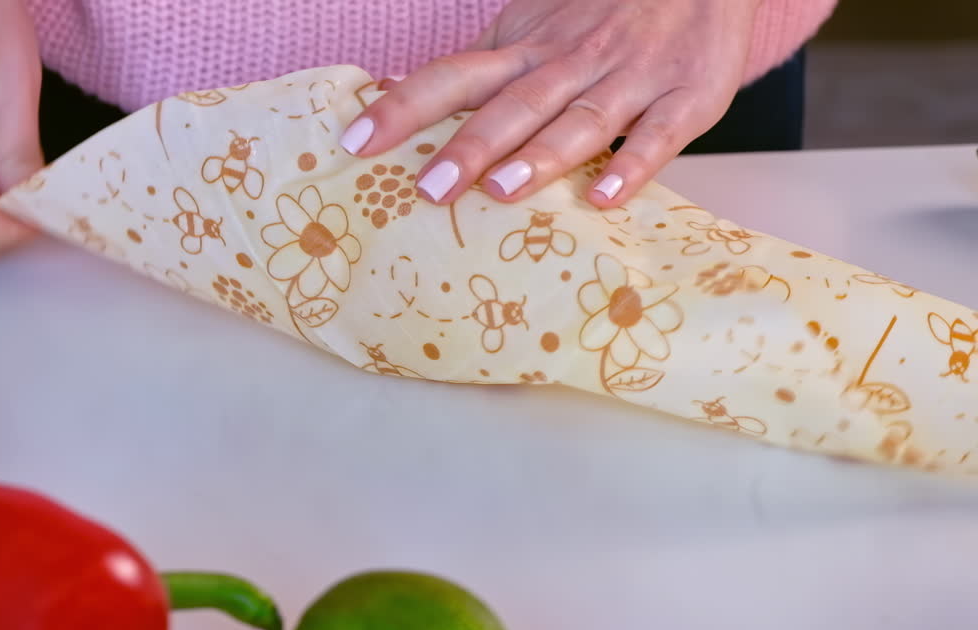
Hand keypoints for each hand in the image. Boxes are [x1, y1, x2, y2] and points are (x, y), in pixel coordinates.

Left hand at [340, 0, 760, 207]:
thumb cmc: (606, 10)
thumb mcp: (534, 25)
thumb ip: (481, 68)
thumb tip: (398, 101)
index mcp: (527, 49)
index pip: (454, 75)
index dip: (404, 108)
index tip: (356, 143)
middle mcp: (572, 62)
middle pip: (513, 104)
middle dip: (469, 145)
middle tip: (429, 188)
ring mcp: (630, 79)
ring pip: (580, 119)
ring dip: (541, 155)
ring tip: (502, 190)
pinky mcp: (685, 98)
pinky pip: (657, 136)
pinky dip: (633, 166)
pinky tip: (604, 198)